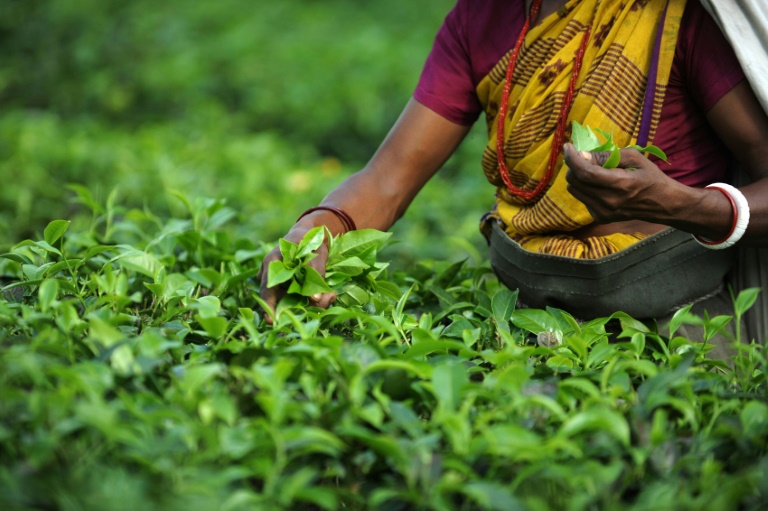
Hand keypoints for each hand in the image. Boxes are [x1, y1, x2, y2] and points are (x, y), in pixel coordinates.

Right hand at [257, 224, 336, 324]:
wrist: (311, 235)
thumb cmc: (309, 240)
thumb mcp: (313, 252)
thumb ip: (314, 274)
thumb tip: (314, 299)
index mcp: (272, 264)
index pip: (266, 290)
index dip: (268, 306)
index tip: (272, 320)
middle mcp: (274, 277)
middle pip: (280, 300)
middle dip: (298, 309)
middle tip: (315, 310)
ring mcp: (283, 284)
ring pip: (294, 301)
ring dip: (312, 303)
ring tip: (330, 296)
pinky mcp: (294, 289)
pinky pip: (303, 299)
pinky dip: (317, 299)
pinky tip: (330, 295)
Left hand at [563, 142, 685, 224]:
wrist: (662, 204)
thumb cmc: (650, 177)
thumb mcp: (634, 158)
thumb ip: (607, 156)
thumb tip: (582, 155)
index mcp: (620, 184)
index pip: (586, 173)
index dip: (573, 159)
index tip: (568, 146)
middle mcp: (608, 201)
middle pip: (575, 181)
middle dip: (574, 165)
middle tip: (583, 157)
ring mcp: (602, 212)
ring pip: (574, 190)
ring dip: (577, 176)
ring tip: (592, 170)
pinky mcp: (599, 217)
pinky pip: (582, 198)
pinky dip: (585, 187)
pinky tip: (599, 185)